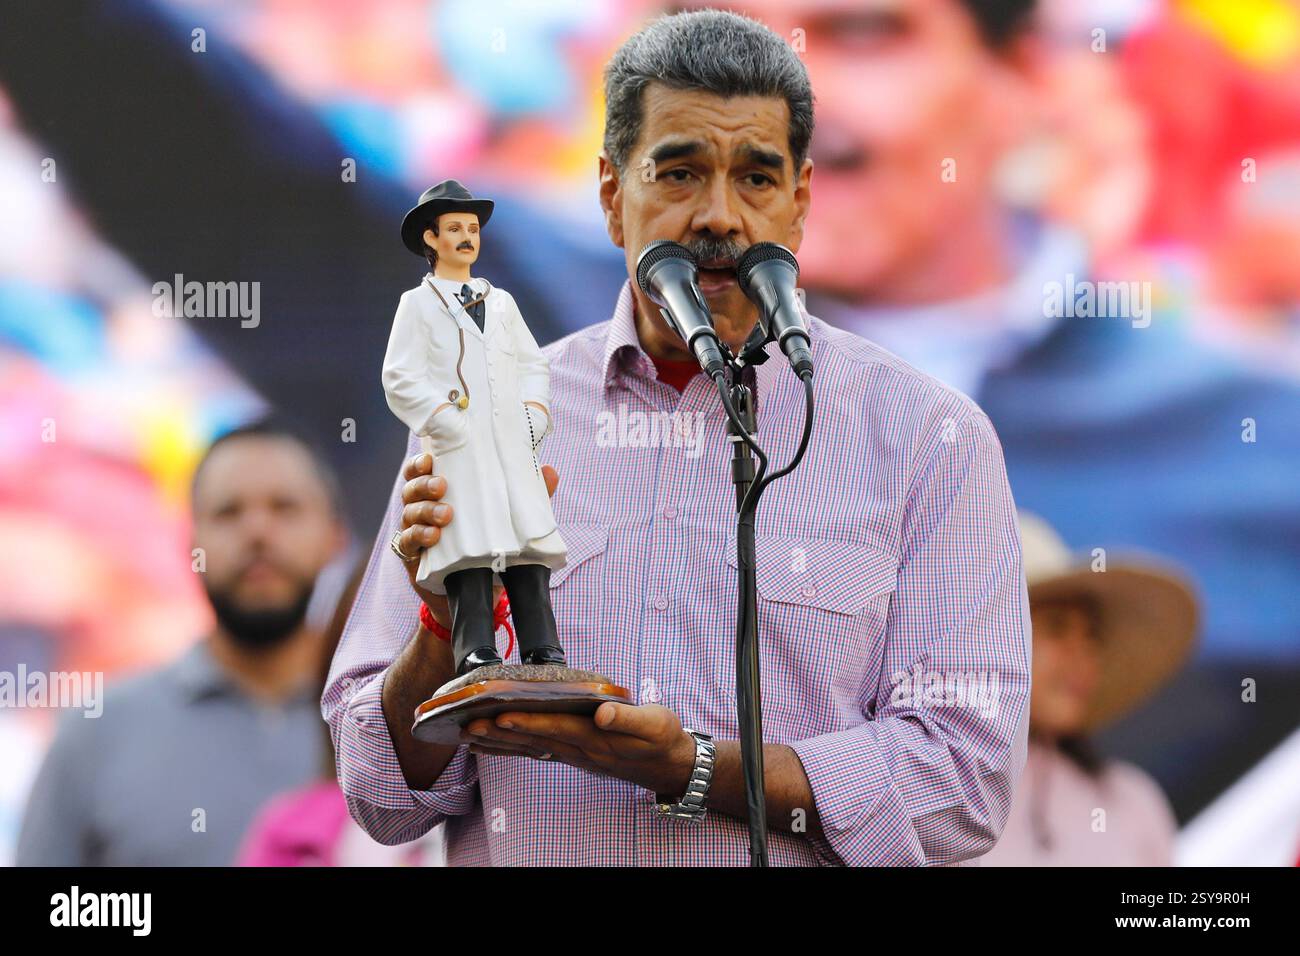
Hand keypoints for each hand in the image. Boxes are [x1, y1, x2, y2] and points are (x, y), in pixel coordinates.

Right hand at [395, 452, 559, 627]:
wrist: (478, 590)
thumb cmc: (487, 543)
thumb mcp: (506, 519)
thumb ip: (524, 496)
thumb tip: (551, 472)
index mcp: (439, 493)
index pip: (420, 470)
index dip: (420, 463)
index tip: (431, 460)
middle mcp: (421, 507)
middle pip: (411, 488)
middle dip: (424, 484)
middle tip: (443, 486)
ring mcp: (414, 531)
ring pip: (409, 513)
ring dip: (425, 511)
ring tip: (446, 515)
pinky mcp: (413, 556)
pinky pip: (407, 542)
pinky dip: (418, 536)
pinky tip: (433, 536)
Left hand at [462, 702, 696, 795]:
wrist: (668, 764)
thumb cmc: (661, 738)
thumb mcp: (654, 724)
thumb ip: (628, 718)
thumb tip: (604, 713)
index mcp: (597, 738)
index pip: (557, 728)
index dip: (529, 723)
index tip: (502, 717)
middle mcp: (580, 749)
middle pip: (535, 741)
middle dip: (501, 734)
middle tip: (468, 726)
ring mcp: (574, 755)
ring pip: (531, 750)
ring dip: (499, 744)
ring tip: (469, 735)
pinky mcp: (573, 754)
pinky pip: (536, 753)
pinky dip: (512, 748)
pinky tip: (492, 744)